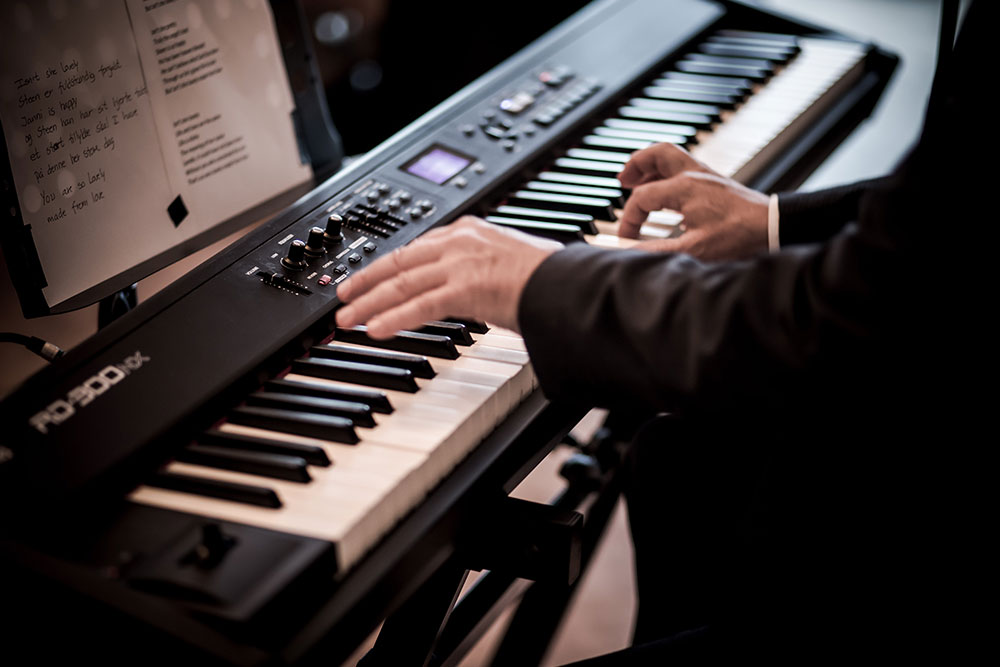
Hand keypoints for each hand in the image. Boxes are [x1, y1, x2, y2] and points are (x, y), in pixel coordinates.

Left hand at [336, 216, 561, 337]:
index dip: (387, 264)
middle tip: (343, 295)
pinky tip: (373, 329)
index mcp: (470, 230)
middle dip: (366, 281)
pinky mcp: (465, 289)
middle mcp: (460, 242)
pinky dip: (392, 318)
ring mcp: (461, 264)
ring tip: (346, 319)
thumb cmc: (551, 278)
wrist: (569, 284)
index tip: (370, 276)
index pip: (417, 247)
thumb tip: (477, 286)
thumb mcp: (508, 262)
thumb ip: (484, 269)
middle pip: (399, 262)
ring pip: (401, 284)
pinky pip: (419, 306)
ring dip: (368, 303)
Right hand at [617, 143, 769, 260]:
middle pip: (656, 153)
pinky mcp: (715, 182)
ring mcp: (706, 175)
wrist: (773, 227)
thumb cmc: (739, 237)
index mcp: (684, 188)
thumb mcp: (693, 249)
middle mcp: (693, 175)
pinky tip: (665, 195)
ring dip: (651, 167)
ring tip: (637, 182)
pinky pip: (683, 168)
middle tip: (622, 180)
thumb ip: (657, 250)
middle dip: (635, 164)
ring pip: (671, 157)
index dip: (629, 219)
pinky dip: (667, 175)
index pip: (642, 197)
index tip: (627, 238)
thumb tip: (630, 252)